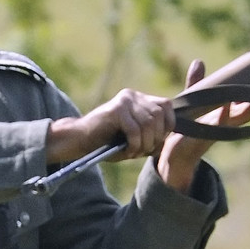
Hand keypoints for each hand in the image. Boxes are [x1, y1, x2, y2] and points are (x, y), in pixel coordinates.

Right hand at [47, 89, 174, 163]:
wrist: (80, 141)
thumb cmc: (108, 143)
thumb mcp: (135, 140)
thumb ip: (151, 137)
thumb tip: (169, 140)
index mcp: (139, 100)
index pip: (166, 106)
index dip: (168, 125)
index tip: (158, 141)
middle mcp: (133, 96)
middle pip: (159, 115)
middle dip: (155, 137)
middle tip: (143, 150)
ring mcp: (124, 100)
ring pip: (148, 123)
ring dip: (144, 143)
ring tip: (133, 152)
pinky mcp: (116, 109)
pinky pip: (135, 129)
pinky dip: (134, 144)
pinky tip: (126, 151)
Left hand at [156, 59, 249, 191]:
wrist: (177, 154)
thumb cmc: (188, 127)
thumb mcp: (194, 100)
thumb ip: (197, 82)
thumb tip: (199, 61)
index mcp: (232, 109)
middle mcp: (232, 119)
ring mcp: (222, 127)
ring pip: (245, 115)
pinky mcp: (207, 134)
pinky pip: (218, 125)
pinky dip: (223, 115)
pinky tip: (227, 106)